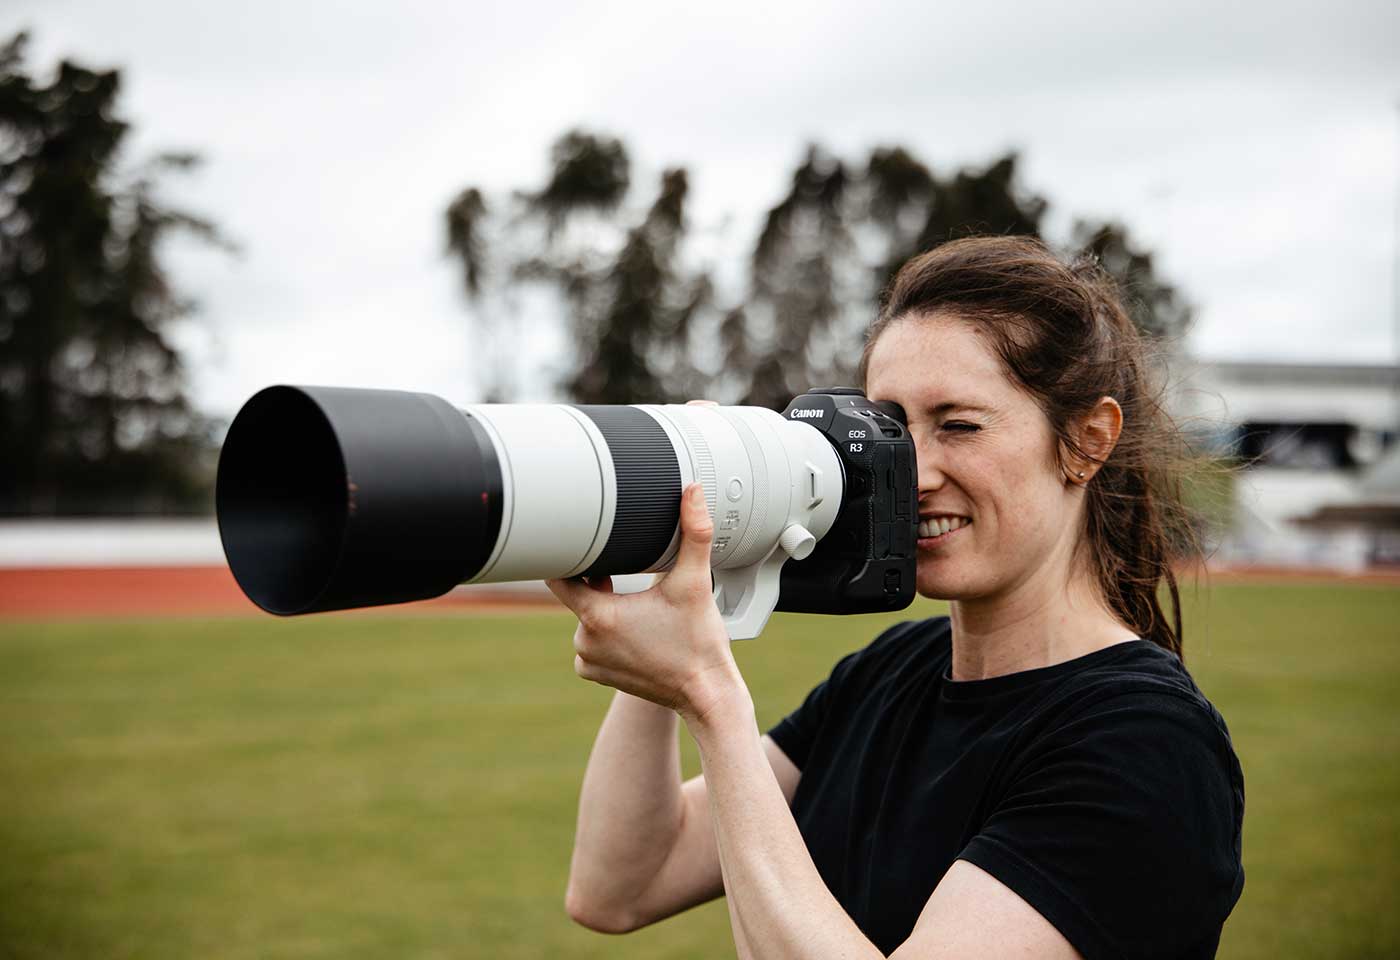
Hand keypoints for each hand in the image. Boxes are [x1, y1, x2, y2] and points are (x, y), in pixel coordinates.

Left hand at [546, 483, 747, 725]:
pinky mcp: (595, 674)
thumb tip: (693, 492)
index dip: (571, 558)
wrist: (706, 693)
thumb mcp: (695, 582)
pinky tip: (632, 631)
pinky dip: (605, 634)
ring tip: (636, 607)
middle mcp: (585, 641)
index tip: (584, 546)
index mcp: (598, 616)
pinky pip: (589, 643)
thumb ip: (693, 534)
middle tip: (632, 581)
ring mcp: (588, 660)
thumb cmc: (699, 642)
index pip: (559, 576)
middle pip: (577, 595)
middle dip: (600, 584)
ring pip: (584, 618)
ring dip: (603, 608)